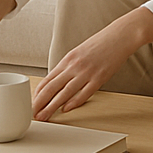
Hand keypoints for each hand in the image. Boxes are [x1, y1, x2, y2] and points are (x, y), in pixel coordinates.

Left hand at [33, 7, 152, 120]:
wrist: (120, 35)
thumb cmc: (101, 43)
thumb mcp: (79, 52)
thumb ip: (69, 67)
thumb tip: (58, 82)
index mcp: (68, 59)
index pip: (47, 79)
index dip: (38, 94)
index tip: (33, 104)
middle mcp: (74, 66)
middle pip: (52, 88)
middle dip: (40, 103)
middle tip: (32, 114)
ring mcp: (86, 72)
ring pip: (64, 93)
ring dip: (52, 107)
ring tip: (44, 117)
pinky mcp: (100, 78)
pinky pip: (84, 93)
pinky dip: (74, 103)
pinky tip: (66, 109)